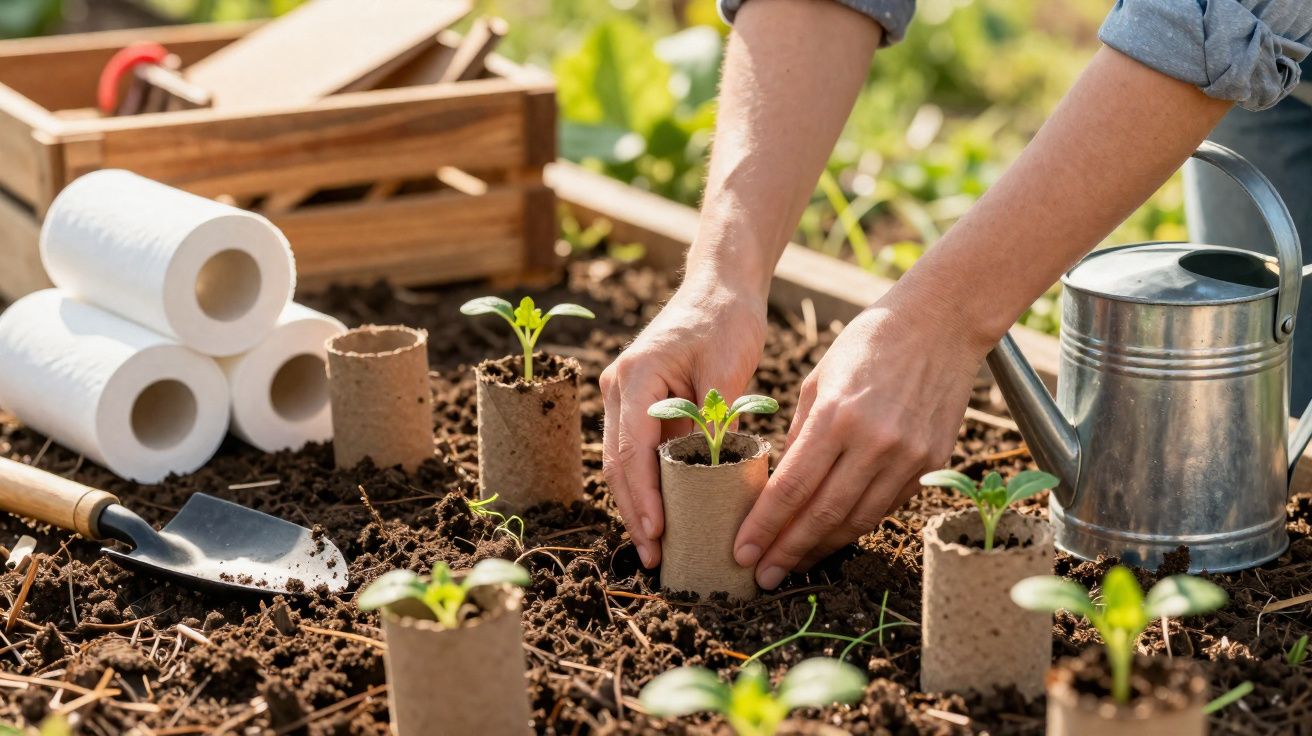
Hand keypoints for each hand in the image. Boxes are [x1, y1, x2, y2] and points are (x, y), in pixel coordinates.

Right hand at [601, 273, 766, 567]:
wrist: (718, 287)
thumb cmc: (725, 320)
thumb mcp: (727, 367)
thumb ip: (712, 417)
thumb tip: (708, 469)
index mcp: (635, 378)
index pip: (632, 451)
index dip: (643, 498)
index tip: (657, 534)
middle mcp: (618, 388)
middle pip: (618, 464)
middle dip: (635, 513)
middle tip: (654, 557)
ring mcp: (623, 396)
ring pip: (622, 462)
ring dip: (637, 504)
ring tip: (656, 547)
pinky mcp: (637, 403)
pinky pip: (636, 452)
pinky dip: (646, 484)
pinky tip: (663, 514)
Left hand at [732, 283, 990, 588]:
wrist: (941, 323)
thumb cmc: (868, 343)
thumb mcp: (817, 380)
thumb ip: (798, 434)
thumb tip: (779, 484)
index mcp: (838, 417)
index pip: (792, 488)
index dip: (765, 526)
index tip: (742, 552)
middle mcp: (875, 443)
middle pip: (824, 514)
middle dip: (788, 550)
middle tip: (761, 577)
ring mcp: (909, 456)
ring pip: (858, 520)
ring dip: (821, 547)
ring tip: (793, 564)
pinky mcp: (933, 462)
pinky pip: (887, 506)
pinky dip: (855, 525)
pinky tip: (831, 536)